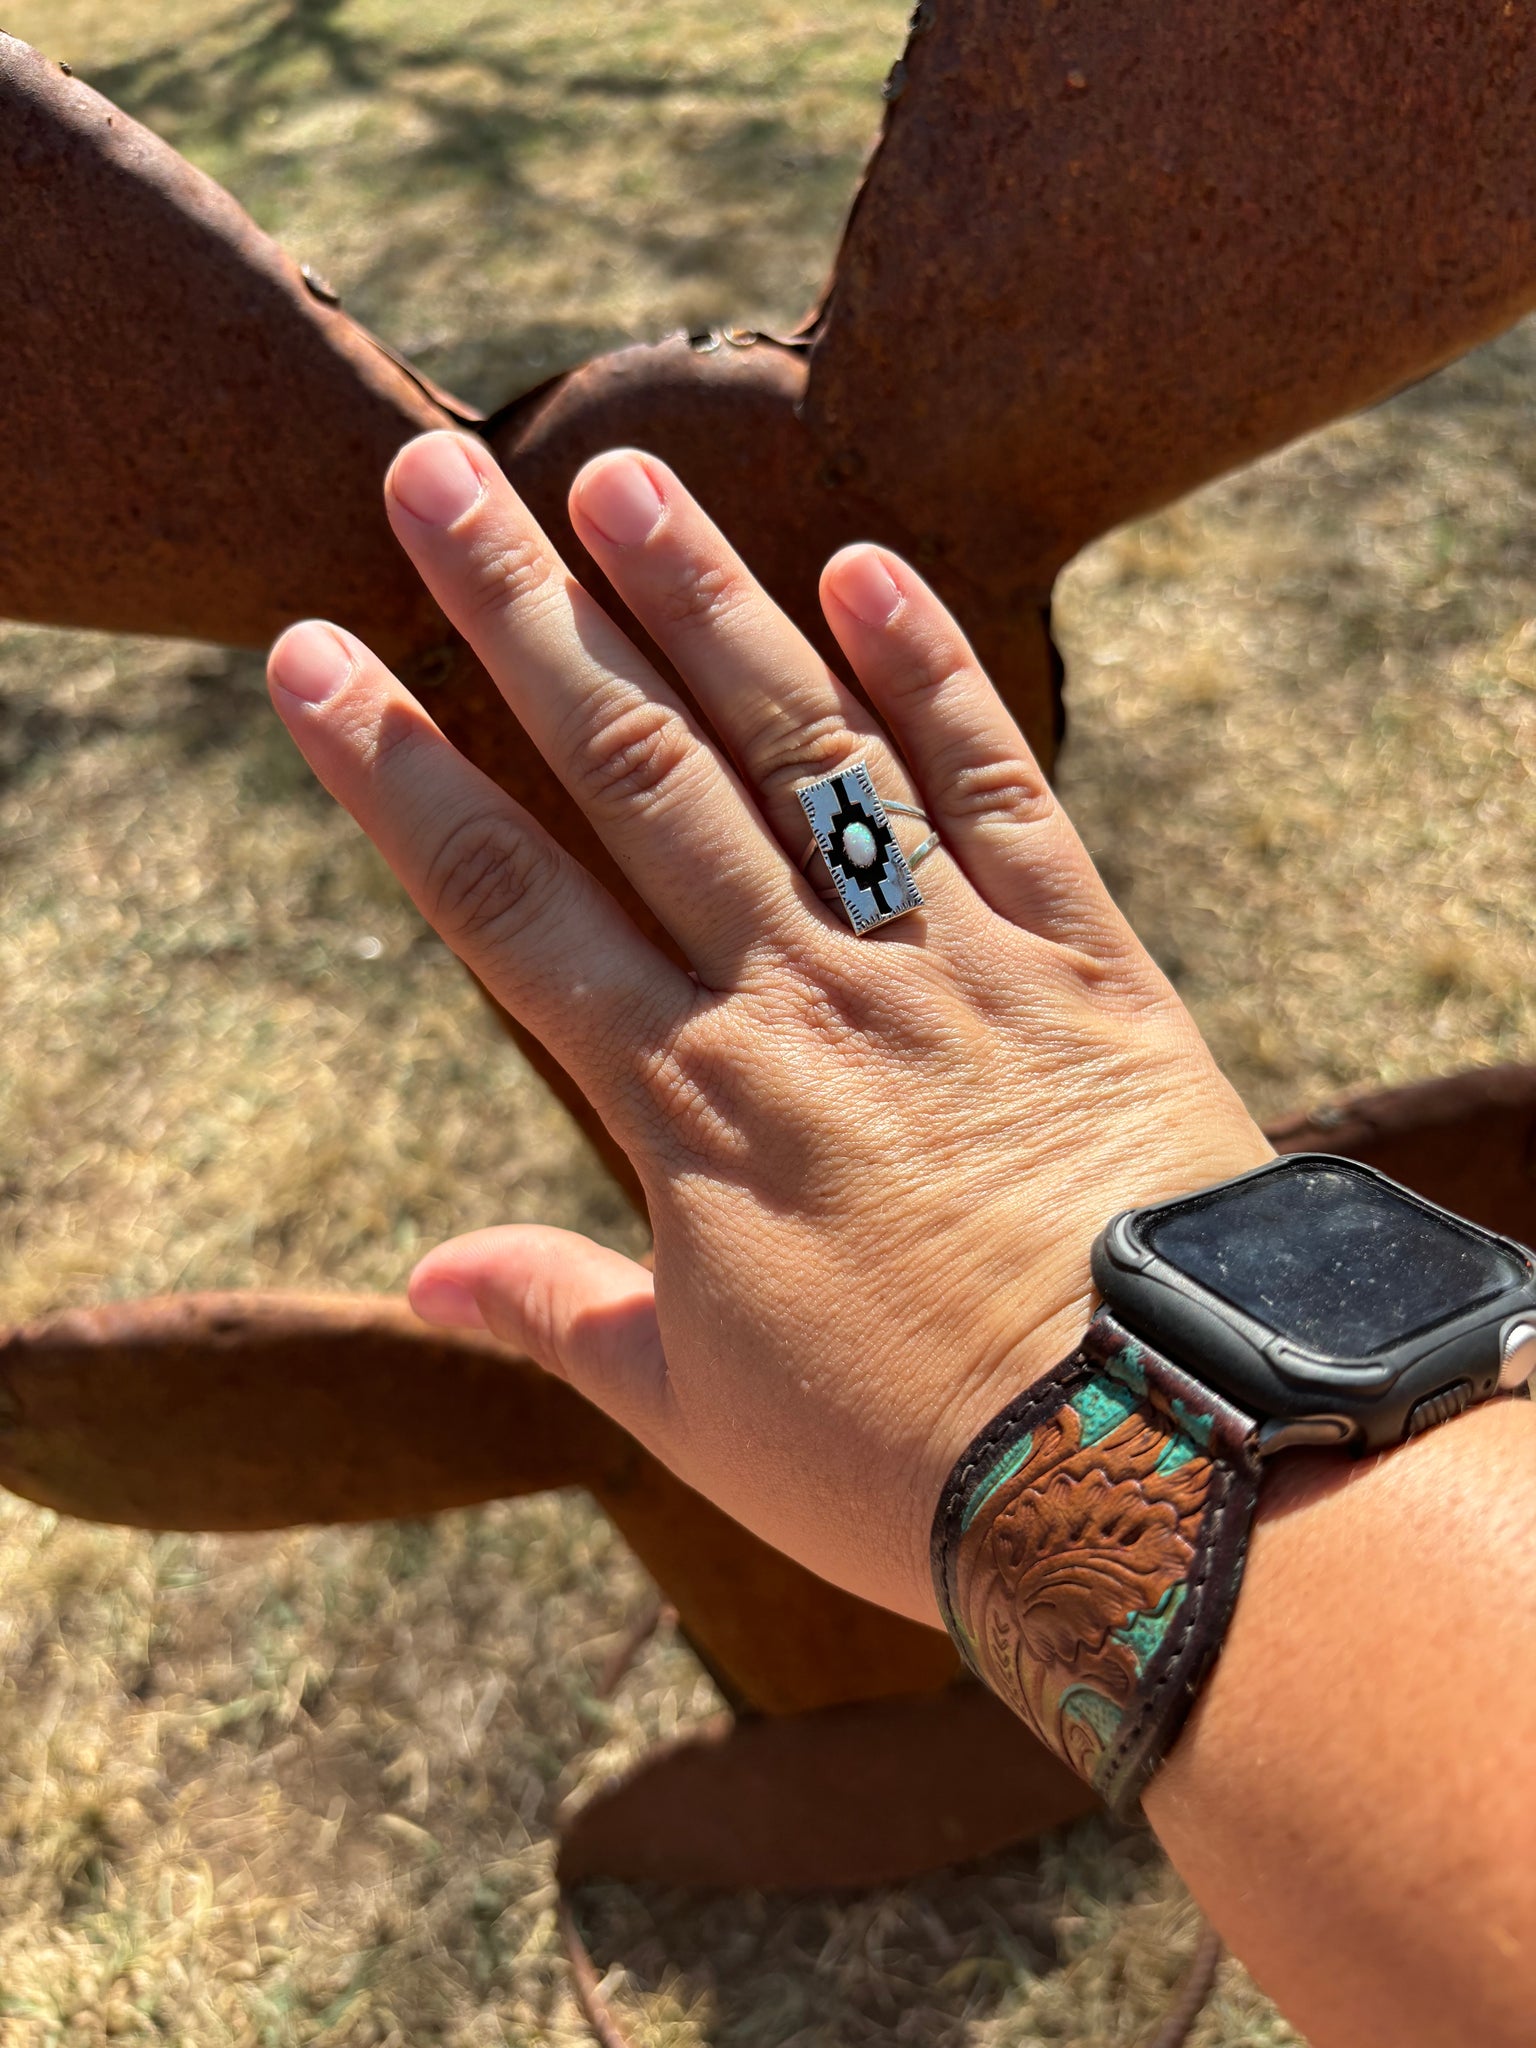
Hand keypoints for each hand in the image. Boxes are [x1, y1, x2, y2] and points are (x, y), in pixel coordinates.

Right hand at [266, 432, 1269, 1621]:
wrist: (1162, 1468)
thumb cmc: (911, 1463)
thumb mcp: (697, 1416)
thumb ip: (559, 1314)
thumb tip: (423, 1278)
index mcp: (686, 1104)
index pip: (504, 899)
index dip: (399, 771)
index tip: (315, 655)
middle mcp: (797, 996)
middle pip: (631, 772)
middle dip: (519, 614)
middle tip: (431, 475)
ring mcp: (943, 961)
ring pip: (801, 744)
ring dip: (703, 601)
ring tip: (616, 475)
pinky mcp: (1080, 956)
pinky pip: (997, 788)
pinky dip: (934, 673)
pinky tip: (865, 567)